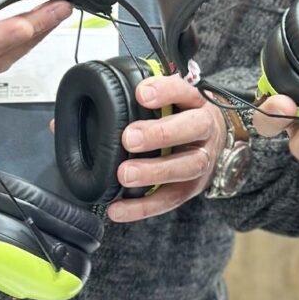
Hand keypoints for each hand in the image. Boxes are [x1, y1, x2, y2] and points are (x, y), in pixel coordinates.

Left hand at [106, 74, 222, 221]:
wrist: (214, 141)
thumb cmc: (181, 118)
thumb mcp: (170, 101)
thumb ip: (138, 100)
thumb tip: (84, 109)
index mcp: (195, 102)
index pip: (184, 91)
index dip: (165, 91)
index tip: (141, 94)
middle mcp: (204, 130)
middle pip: (192, 128)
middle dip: (160, 134)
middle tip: (129, 138)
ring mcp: (202, 160)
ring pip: (186, 167)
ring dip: (154, 172)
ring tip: (124, 175)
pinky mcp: (192, 187)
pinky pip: (171, 199)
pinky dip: (143, 207)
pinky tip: (118, 208)